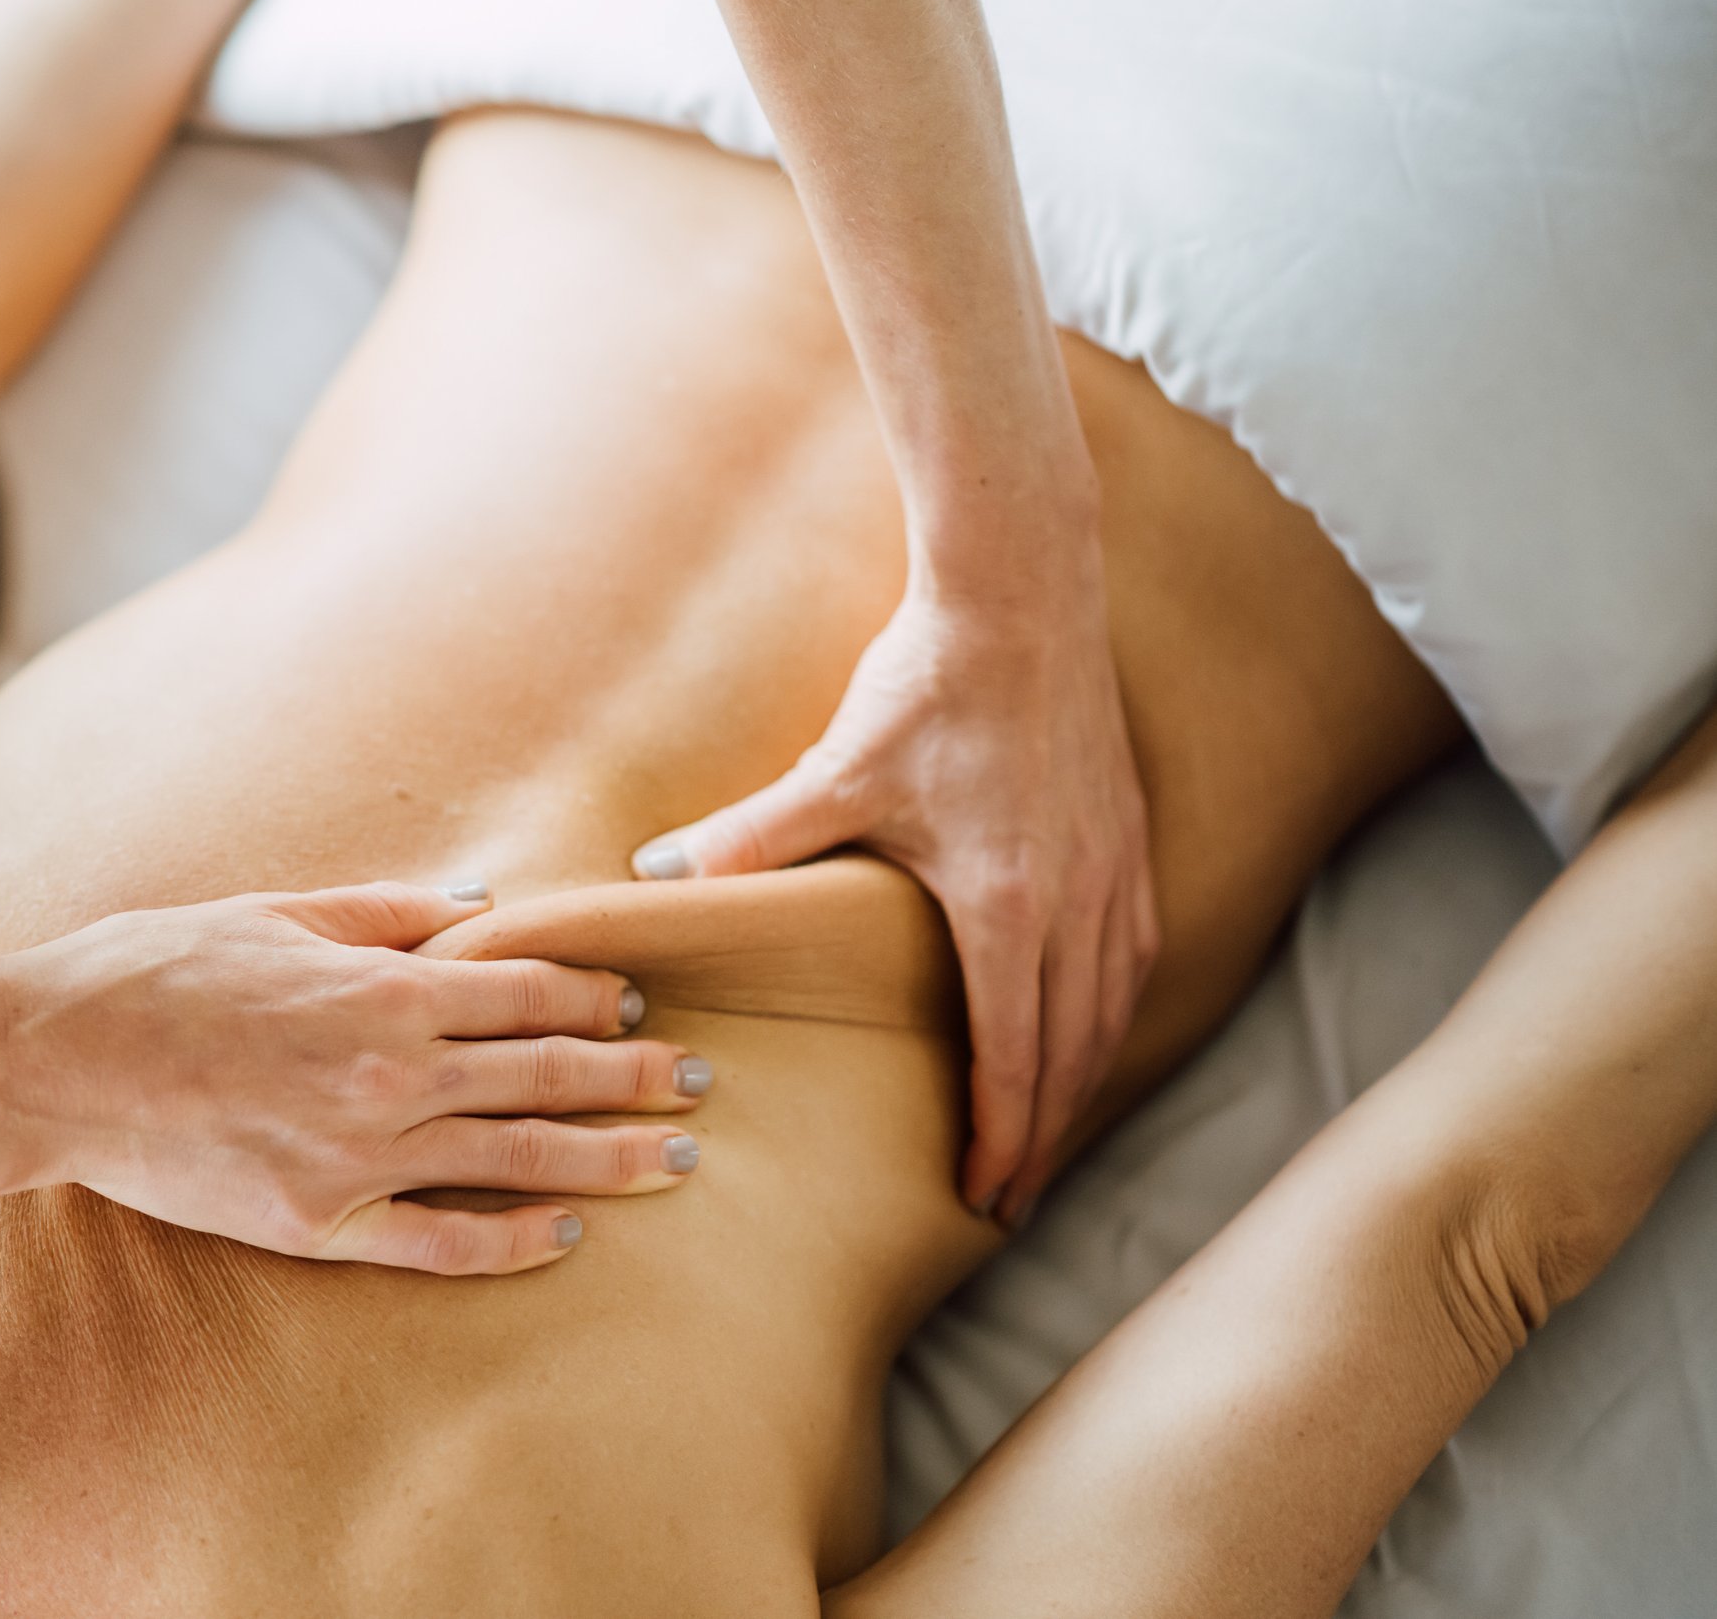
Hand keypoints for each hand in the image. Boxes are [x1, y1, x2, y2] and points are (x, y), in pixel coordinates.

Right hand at [0, 882, 708, 1273]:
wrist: (58, 1063)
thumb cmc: (158, 970)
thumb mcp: (277, 912)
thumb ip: (388, 913)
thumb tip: (480, 906)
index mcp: (385, 988)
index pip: (528, 991)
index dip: (596, 996)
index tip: (639, 1003)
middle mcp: (391, 1074)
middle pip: (548, 1075)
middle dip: (637, 1078)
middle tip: (704, 1083)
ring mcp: (360, 1157)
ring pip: (518, 1161)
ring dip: (609, 1159)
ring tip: (679, 1163)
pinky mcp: (320, 1224)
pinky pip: (442, 1241)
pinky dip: (513, 1241)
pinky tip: (567, 1237)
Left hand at [631, 565, 1155, 1226]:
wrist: (1025, 592)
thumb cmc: (930, 684)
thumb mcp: (837, 769)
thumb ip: (753, 835)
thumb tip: (657, 871)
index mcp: (1006, 907)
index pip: (1011, 1055)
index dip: (999, 1134)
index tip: (982, 1193)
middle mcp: (1079, 903)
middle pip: (1073, 1054)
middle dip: (1044, 1135)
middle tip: (1013, 1199)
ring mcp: (1116, 870)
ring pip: (1114, 1010)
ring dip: (1085, 1080)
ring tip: (1052, 1133)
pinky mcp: (1130, 835)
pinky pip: (1135, 952)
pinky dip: (1114, 1009)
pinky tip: (1092, 1022)